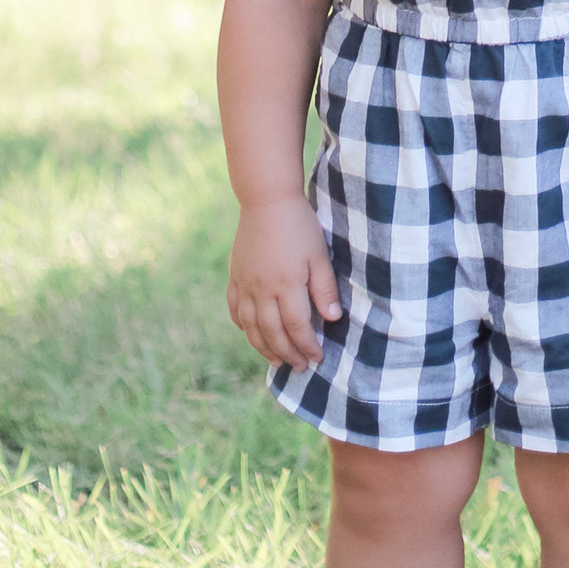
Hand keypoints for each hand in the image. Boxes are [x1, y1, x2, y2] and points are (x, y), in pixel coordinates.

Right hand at [226, 198, 342, 365]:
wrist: (267, 199)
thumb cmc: (299, 225)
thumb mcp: (319, 254)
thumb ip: (324, 288)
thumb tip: (333, 319)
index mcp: (286, 284)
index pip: (297, 327)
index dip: (308, 346)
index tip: (318, 358)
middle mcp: (262, 290)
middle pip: (273, 333)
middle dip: (288, 354)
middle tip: (300, 367)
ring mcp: (245, 284)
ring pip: (251, 327)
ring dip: (264, 348)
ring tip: (277, 361)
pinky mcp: (235, 276)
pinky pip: (235, 310)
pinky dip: (243, 326)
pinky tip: (252, 334)